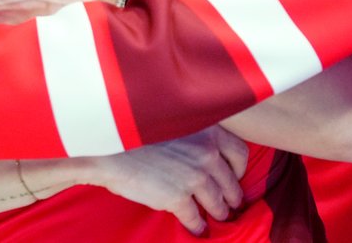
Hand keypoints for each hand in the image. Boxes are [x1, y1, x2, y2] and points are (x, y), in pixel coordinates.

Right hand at [86, 126, 248, 235]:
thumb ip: (196, 135)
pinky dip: (198, 227)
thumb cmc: (139, 131)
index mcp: (209, 130)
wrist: (110, 147)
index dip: (239, 169)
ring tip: (217, 217)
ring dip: (219, 213)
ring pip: (217, 203)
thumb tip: (208, 155)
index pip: (240, 153)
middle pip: (232, 182)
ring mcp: (194, 177)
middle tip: (231, 203)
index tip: (234, 176)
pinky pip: (196, 219)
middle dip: (233, 196)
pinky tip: (197, 229)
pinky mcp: (177, 198)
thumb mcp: (176, 121)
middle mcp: (207, 153)